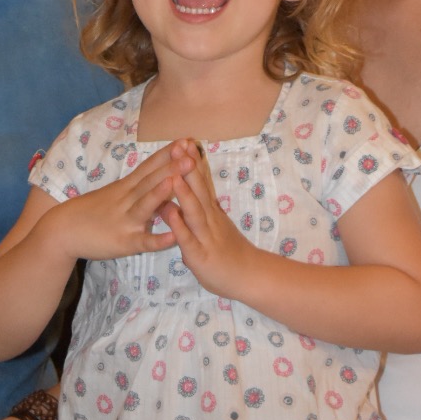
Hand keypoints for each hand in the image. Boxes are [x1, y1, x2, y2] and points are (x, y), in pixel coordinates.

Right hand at [48, 141, 194, 263]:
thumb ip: (136, 187)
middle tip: (191, 153)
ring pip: (145, 205)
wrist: (62, 230)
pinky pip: (143, 241)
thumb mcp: (114, 194)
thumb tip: (158, 177)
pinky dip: (158, 239)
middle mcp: (127, 200)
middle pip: (150, 180)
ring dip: (161, 193)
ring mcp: (125, 220)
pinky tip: (173, 236)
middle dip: (171, 166)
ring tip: (177, 180)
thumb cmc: (90, 211)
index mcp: (126, 187)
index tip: (185, 140)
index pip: (149, 166)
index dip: (167, 153)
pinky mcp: (124, 243)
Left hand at [160, 142, 258, 299]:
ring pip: (194, 211)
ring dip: (184, 192)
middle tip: (179, 145)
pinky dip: (179, 226)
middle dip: (188, 168)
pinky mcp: (200, 255)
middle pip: (199, 189)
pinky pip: (188, 239)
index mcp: (210, 211)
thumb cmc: (228, 253)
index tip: (183, 141)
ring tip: (175, 174)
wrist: (249, 278)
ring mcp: (206, 236)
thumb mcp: (211, 227)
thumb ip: (193, 213)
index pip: (201, 182)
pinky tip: (171, 214)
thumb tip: (174, 198)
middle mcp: (210, 219)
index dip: (192, 163)